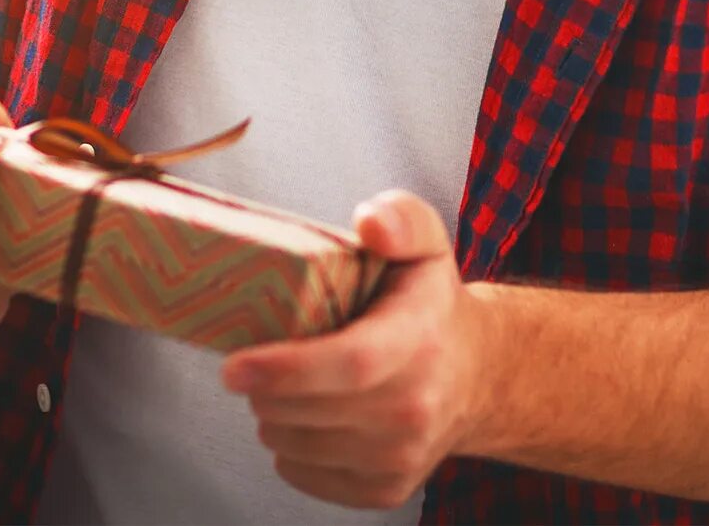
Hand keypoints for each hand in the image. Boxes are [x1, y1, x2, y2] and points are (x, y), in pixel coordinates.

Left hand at [221, 190, 491, 510]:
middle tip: (253, 364)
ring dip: (273, 418)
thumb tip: (370, 223)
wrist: (475, 375)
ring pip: (299, 447)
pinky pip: (307, 476)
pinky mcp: (387, 489)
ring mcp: (403, 456)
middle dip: (264, 391)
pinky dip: (290, 450)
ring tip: (283, 388)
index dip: (286, 369)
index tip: (233, 367)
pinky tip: (305, 418)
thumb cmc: (430, 304)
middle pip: (310, 411)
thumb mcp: (425, 241)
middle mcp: (415, 407)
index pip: (350, 364)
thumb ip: (400, 218)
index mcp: (419, 341)